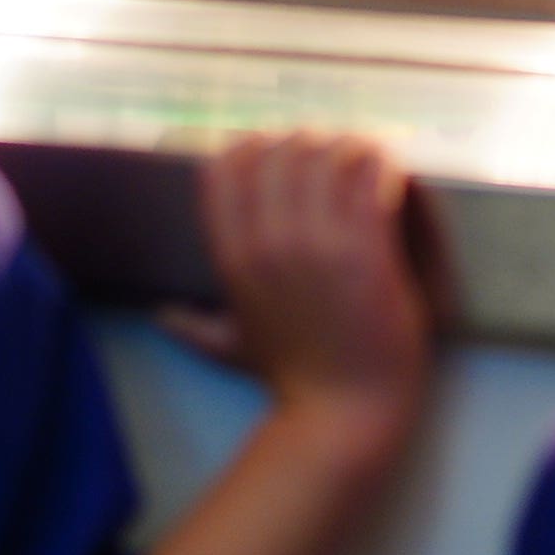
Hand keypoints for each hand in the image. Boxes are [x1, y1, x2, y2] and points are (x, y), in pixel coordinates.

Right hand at [192, 131, 439, 419]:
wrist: (342, 413)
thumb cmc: (294, 379)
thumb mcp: (231, 347)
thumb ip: (194, 327)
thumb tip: (162, 317)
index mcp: (231, 257)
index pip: (225, 167)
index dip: (257, 145)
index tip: (288, 149)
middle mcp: (266, 243)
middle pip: (281, 150)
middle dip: (314, 141)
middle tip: (341, 151)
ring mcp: (315, 246)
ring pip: (328, 156)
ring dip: (354, 147)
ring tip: (372, 157)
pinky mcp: (364, 253)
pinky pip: (370, 180)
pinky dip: (383, 166)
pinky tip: (393, 172)